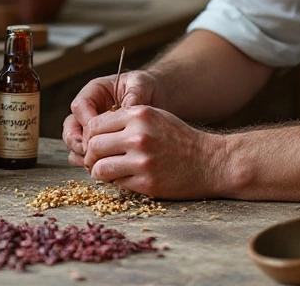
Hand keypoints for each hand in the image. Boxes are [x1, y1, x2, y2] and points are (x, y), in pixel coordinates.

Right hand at [63, 70, 157, 166]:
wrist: (158, 99)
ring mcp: (92, 128)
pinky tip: (102, 169)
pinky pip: (86, 155)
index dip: (86, 122)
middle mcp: (89, 110)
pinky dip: (91, 163)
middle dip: (78, 141)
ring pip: (75, 143)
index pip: (80, 106)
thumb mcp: (141, 86)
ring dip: (81, 155)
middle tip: (91, 152)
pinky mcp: (100, 143)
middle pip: (71, 126)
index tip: (99, 135)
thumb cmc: (148, 87)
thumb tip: (125, 114)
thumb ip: (132, 98)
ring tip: (95, 163)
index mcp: (95, 91)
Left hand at [82, 105, 228, 199]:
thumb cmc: (180, 138)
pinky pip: (117, 184)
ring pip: (100, 168)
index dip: (89, 136)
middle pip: (94, 146)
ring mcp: (143, 160)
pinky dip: (117, 182)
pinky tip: (127, 178)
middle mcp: (139, 135)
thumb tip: (93, 131)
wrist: (210, 162)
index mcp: (139, 114)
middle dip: (91, 155)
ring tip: (106, 171)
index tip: (93, 143)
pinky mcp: (147, 182)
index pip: (95, 124)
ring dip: (99, 172)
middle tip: (95, 160)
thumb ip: (126, 119)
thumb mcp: (155, 117)